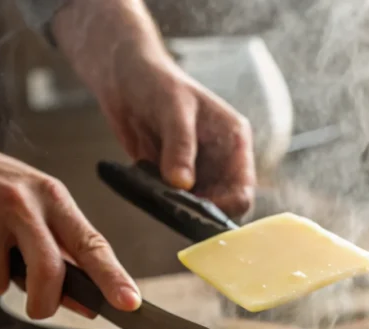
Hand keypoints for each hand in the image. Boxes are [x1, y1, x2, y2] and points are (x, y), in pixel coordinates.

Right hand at [0, 137, 139, 318]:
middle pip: (47, 271)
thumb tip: (87, 302)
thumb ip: (61, 253)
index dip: (112, 278)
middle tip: (38, 308)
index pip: (90, 244)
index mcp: (53, 199)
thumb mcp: (36, 207)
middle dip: (44, 303)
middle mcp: (21, 203)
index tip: (129, 303)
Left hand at [97, 52, 256, 217]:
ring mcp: (199, 170)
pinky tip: (151, 191)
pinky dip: (166, 203)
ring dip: (182, 209)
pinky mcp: (177, 177)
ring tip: (160, 197)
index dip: (224, 206)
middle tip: (175, 208)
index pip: (243, 190)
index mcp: (234, 141)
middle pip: (224, 205)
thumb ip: (180, 146)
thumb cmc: (155, 81)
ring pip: (201, 207)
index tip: (195, 210)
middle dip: (202, 211)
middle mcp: (222, 160)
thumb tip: (182, 184)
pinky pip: (178, 201)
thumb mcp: (172, 109)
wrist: (124, 77)